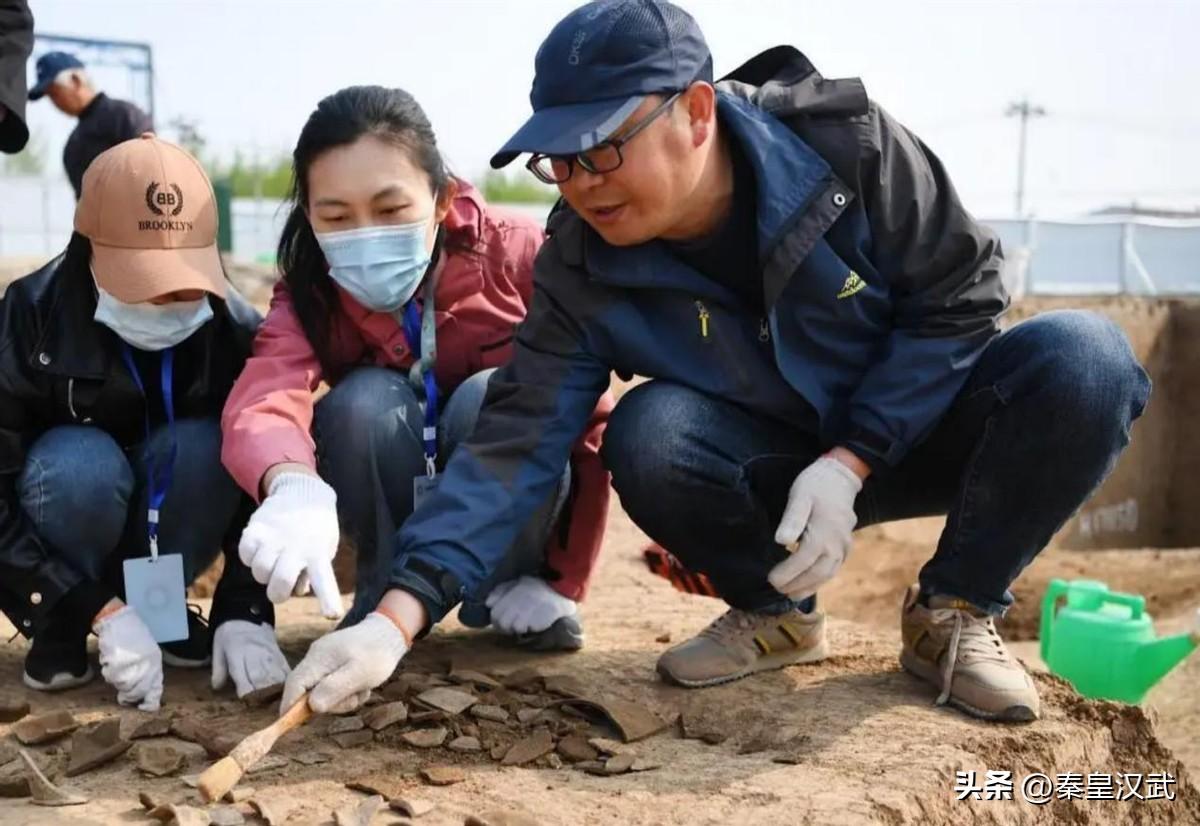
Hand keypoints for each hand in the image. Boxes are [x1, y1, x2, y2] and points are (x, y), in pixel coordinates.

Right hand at [94, 605, 163, 710]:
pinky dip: (110, 671)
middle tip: (124, 695)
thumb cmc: (132, 635)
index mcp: (156, 662)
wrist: (117, 620)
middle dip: (130, 695)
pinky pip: (111, 676)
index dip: (150, 700)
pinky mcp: (116, 662)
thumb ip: (148, 670)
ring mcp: (131, 663)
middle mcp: (147, 665)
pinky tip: (111, 659)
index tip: (145, 708)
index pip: (155, 688)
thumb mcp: (147, 653)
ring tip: (118, 666)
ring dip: (118, 680)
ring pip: (122, 685)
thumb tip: (145, 690)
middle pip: (138, 691)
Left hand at [212, 620, 290, 697]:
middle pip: (261, 676)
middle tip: (264, 707)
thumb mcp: (218, 649)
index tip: (247, 701)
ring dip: (275, 689)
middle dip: (262, 693)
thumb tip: (217, 688)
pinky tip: (288, 689)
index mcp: (237, 653)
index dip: (245, 690)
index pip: (242, 674)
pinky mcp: (278, 653)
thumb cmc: (228, 635)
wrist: (246, 616)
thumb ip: (218, 669)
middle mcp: (255, 654)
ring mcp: (268, 653)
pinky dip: (286, 679)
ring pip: (274, 673)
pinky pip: (284, 667)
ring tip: (277, 702)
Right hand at [239, 472, 342, 617]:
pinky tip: (261, 549)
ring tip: (272, 562)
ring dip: (264, 575)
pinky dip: (250, 558)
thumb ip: (313, 572)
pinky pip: (245, 556)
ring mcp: (274, 538)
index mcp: (319, 553)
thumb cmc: (315, 529)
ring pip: (259, 573)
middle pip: (280, 584)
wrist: (302, 491)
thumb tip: (298, 590)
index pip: (325, 580)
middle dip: (277, 594)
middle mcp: (296, 546)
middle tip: (279, 589)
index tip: (332, 615)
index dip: (328, 600)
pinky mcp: (255, 529)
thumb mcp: (324, 549)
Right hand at [280, 612, 408, 714]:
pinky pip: (334, 685)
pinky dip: (348, 691)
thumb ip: (334, 688)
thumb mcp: (359, 673)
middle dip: (329, 702)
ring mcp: (325, 660)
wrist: (391, 632)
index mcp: (319, 658)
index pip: (294, 684)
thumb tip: (312, 706)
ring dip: (343, 698)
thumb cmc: (377, 652)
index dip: (288, 705)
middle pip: (307, 691)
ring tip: (363, 688)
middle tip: (354, 698)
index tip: (288, 724)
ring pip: (323, 691)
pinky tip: (363, 685)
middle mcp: (317, 658)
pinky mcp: (335, 664)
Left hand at [485, 576, 576, 634]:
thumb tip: (488, 603)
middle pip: (501, 625)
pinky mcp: (535, 625)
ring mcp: (524, 617)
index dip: (498, 618)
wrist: (558, 590)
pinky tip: (537, 619)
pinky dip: (530, 627)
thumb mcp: (515, 582)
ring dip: (519, 627)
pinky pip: (528, 630)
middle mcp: (514, 607)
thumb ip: (500, 591)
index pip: (494, 614)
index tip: (506, 616)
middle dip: (506, 626)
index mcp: (508, 596)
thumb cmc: (535, 586)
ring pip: (514, 629)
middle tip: (516, 621)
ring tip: (528, 619)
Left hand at [769, 455, 862, 598]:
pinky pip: (834, 568)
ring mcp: (844, 547)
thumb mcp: (799, 496)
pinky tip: (809, 583)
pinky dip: (820, 579)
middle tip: (777, 590)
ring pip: (827, 575)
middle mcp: (837, 545)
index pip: (802, 561)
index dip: (786, 574)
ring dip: (809, 587)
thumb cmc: (815, 484)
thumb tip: (782, 542)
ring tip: (791, 594)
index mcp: (823, 533)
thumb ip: (792, 519)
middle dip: (796, 585)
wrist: (841, 476)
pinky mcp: (846, 546)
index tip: (771, 580)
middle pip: (816, 573)